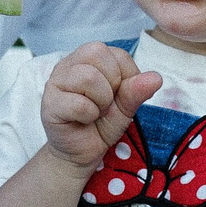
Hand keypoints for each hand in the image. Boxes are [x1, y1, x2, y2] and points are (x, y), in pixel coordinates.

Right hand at [41, 43, 161, 171]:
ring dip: (101, 101)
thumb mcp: (126, 107)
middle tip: (105, 103)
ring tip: (95, 112)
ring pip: (88, 77)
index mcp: (88, 58)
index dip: (126, 76)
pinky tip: (83, 120)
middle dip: (112, 83)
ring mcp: (55, 82)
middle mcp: (69, 64)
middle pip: (98, 53)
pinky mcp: (49, 104)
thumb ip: (137, 91)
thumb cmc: (101, 124)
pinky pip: (79, 103)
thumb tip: (156, 78)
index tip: (118, 94)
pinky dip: (89, 116)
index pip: (117, 53)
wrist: (82, 153)